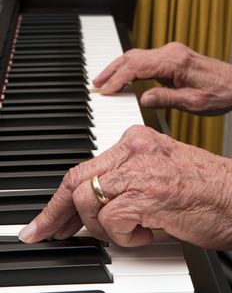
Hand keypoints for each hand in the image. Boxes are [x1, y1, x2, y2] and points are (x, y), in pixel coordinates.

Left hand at [19, 125, 231, 249]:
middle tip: (47, 231)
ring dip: (100, 227)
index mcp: (134, 141)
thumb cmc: (199, 188)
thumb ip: (122, 179)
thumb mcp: (153, 173)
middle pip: (76, 180)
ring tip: (128, 230)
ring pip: (87, 200)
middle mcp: (133, 149)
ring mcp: (140, 169)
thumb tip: (89, 202)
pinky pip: (111, 220)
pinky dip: (123, 236)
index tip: (50, 217)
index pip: (85, 167)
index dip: (61, 196)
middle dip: (56, 212)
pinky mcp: (147, 193)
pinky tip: (146, 232)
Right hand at [93, 42, 231, 114]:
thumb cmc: (219, 93)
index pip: (136, 68)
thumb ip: (166, 99)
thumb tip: (143, 99)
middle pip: (132, 57)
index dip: (118, 79)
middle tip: (96, 84)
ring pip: (136, 55)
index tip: (105, 90)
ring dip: (118, 67)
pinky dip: (130, 67)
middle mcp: (171, 53)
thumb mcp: (193, 103)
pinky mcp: (172, 57)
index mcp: (174, 63)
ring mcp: (171, 53)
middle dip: (111, 70)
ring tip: (104, 80)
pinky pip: (145, 58)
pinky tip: (124, 76)